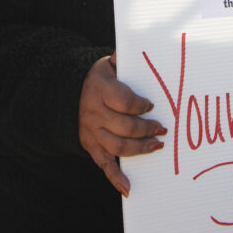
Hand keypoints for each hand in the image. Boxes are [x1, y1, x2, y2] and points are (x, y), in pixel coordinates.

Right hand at [78, 53, 165, 197]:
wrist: (69, 92)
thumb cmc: (100, 77)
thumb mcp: (108, 63)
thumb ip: (125, 58)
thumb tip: (144, 44)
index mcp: (100, 89)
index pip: (124, 101)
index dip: (141, 106)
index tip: (153, 105)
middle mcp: (94, 112)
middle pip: (124, 127)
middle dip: (147, 129)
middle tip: (163, 129)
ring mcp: (92, 131)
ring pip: (117, 146)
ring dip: (139, 149)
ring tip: (157, 145)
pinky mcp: (91, 146)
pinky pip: (103, 164)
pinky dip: (115, 178)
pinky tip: (128, 188)